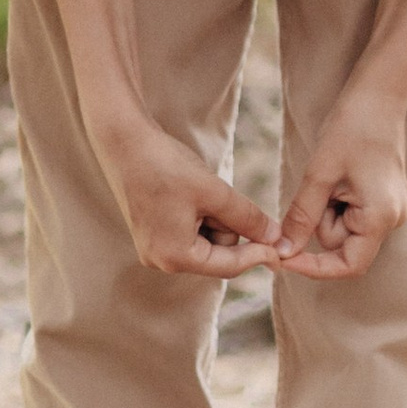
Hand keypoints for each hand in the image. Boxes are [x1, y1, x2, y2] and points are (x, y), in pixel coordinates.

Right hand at [96, 113, 278, 278]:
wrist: (123, 141)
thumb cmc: (166, 166)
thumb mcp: (215, 192)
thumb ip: (248, 218)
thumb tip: (275, 238)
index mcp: (175, 257)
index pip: (229, 266)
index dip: (259, 255)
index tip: (282, 250)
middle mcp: (161, 261)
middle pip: (218, 255)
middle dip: (228, 226)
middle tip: (214, 195)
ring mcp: (154, 248)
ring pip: (206, 241)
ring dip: (214, 217)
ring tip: (196, 189)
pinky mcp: (152, 233)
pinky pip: (190, 232)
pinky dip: (200, 214)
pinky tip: (187, 191)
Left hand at [273, 86, 406, 280]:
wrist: (378, 96)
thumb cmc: (351, 128)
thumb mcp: (319, 175)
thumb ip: (302, 217)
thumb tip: (283, 252)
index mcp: (381, 217)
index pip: (348, 266)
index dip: (313, 268)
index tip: (282, 258)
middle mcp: (391, 219)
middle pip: (341, 244)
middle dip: (319, 221)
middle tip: (319, 184)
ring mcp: (388, 210)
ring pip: (341, 229)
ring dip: (325, 208)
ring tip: (332, 173)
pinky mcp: (381, 200)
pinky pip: (349, 214)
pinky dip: (334, 200)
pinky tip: (339, 174)